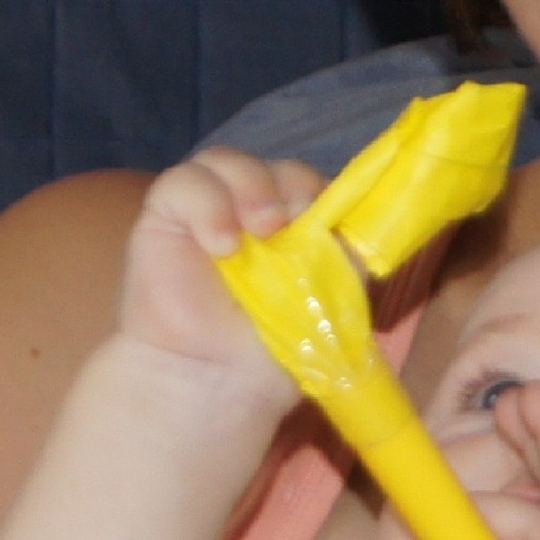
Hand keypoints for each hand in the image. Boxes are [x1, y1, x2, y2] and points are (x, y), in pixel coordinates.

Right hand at [116, 149, 323, 392]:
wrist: (217, 380)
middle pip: (275, 167)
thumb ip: (347, 261)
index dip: (319, 191)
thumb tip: (373, 228)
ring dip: (250, 185)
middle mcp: (252, 209)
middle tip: (287, 227)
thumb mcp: (327, 303)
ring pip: (227, 160)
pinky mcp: (166, 216)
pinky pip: (183, 182)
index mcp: (294, 226)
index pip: (310, 182)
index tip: (323, 220)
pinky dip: (207, 204)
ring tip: (258, 231)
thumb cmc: (272, 347)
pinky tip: (221, 244)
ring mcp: (209, 208)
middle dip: (290, 188)